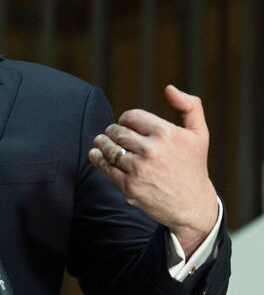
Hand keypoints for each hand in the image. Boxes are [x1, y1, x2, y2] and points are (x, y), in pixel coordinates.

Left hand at [88, 85, 217, 257]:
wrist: (192, 206)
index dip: (126, 119)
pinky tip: (96, 153)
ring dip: (102, 142)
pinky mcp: (129, 186)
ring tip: (101, 141)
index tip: (126, 124)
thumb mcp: (199, 134)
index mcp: (166, 133)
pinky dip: (97, 158)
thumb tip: (169, 88)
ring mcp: (139, 169)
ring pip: (108, 148)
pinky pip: (105, 166)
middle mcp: (152, 150)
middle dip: (113, 131)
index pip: (130, 116)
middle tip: (113, 134)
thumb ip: (190, 106)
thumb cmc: (194, 166)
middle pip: (117, 131)